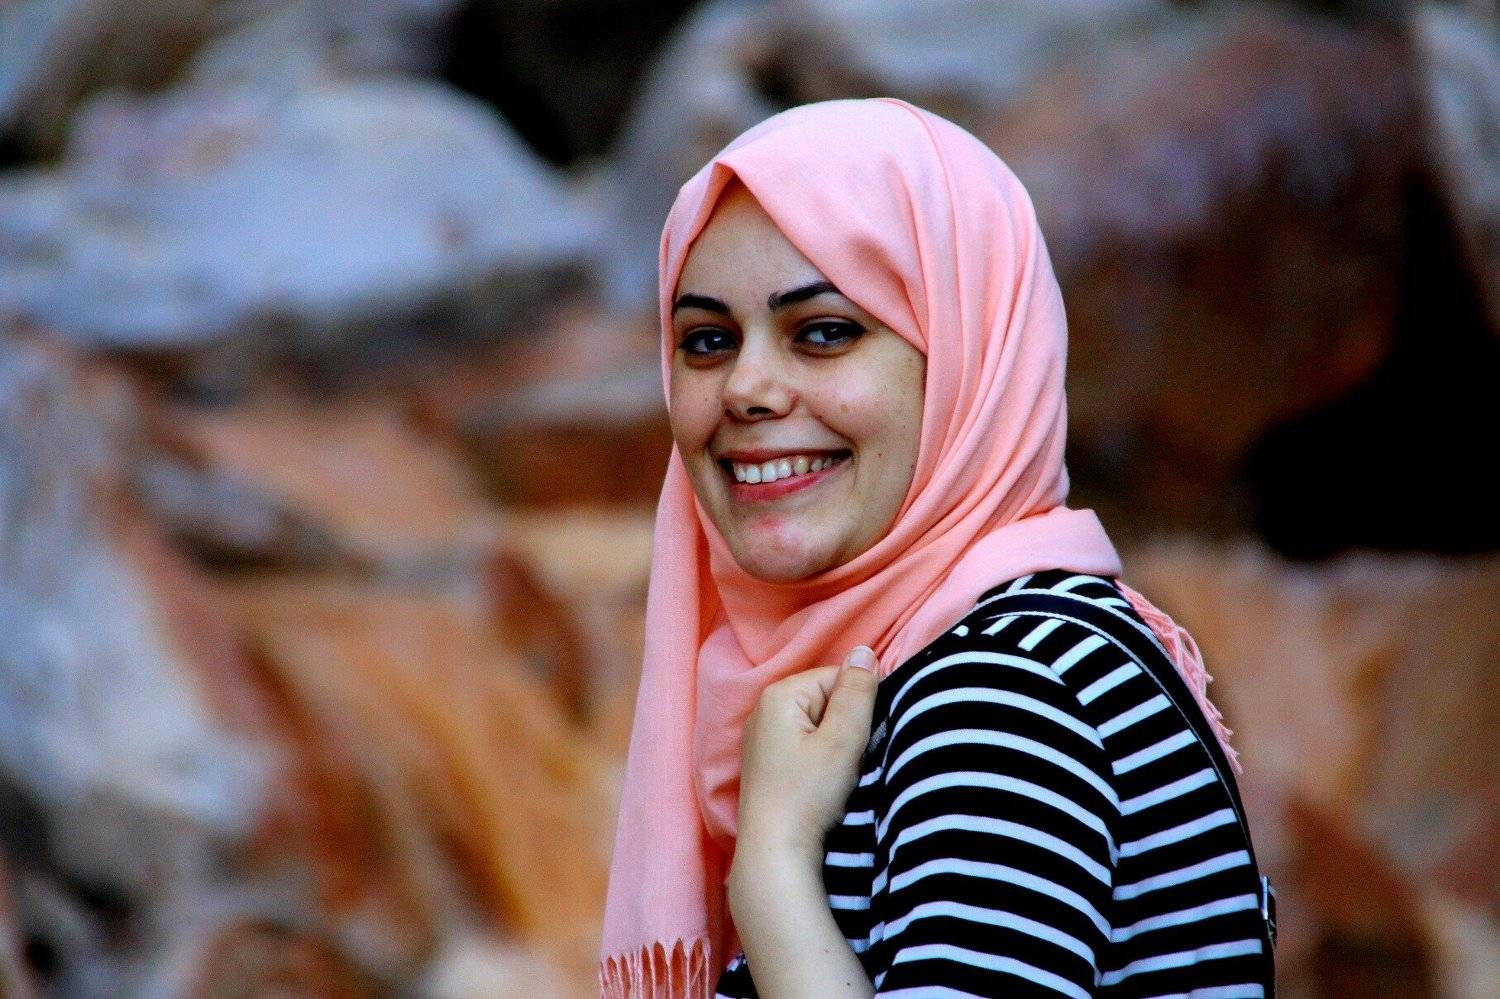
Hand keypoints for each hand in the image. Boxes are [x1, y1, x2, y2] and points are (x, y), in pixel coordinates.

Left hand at [733, 646, 880, 865]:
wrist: (774, 852)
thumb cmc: (808, 795)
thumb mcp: (842, 740)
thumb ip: (858, 693)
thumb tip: (865, 651)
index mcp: (780, 694)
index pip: (839, 679)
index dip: (859, 708)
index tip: (858, 742)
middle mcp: (763, 709)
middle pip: (827, 701)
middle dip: (846, 727)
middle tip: (844, 763)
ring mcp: (762, 738)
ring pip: (818, 726)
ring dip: (835, 747)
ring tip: (832, 777)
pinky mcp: (766, 764)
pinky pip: (804, 746)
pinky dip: (819, 761)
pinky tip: (818, 786)